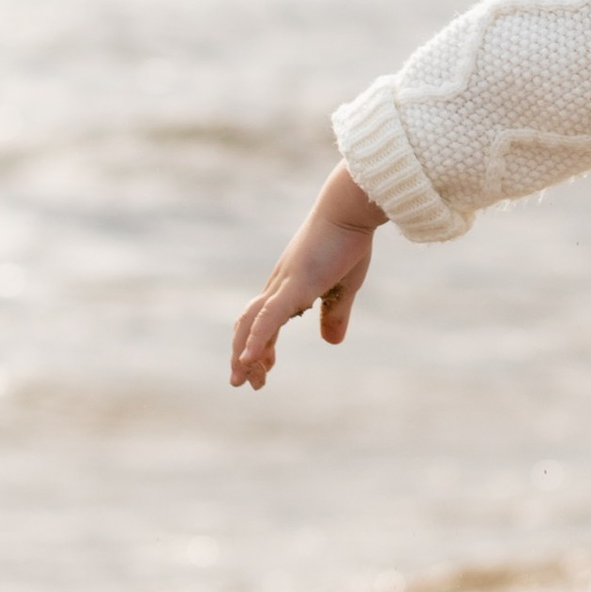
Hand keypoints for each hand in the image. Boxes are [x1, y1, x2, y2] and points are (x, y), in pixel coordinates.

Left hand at [230, 165, 387, 388]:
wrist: (349, 208)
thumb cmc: (349, 240)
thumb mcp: (345, 287)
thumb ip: (335, 314)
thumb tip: (331, 342)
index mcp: (289, 287)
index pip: (264, 322)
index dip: (260, 348)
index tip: (263, 371)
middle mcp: (279, 286)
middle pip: (248, 324)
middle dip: (244, 356)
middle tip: (243, 383)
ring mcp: (283, 284)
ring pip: (252, 323)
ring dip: (243, 353)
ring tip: (240, 378)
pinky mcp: (294, 284)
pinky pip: (269, 316)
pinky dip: (256, 338)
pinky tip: (247, 358)